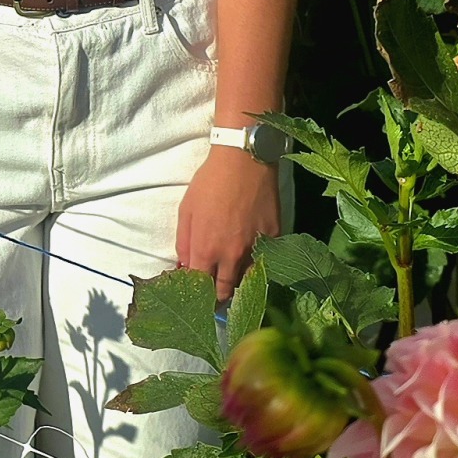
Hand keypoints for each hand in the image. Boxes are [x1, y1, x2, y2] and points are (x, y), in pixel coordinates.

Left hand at [174, 149, 281, 299]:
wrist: (244, 161)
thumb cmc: (210, 183)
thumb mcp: (186, 211)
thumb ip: (184, 243)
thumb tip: (184, 267)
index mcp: (206, 250)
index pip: (200, 287)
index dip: (197, 292)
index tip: (196, 292)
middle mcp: (231, 256)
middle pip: (225, 292)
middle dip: (218, 296)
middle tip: (214, 293)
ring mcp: (255, 249)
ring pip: (247, 282)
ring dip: (238, 284)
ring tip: (232, 281)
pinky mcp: (273, 239)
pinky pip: (264, 262)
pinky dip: (256, 266)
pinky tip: (251, 262)